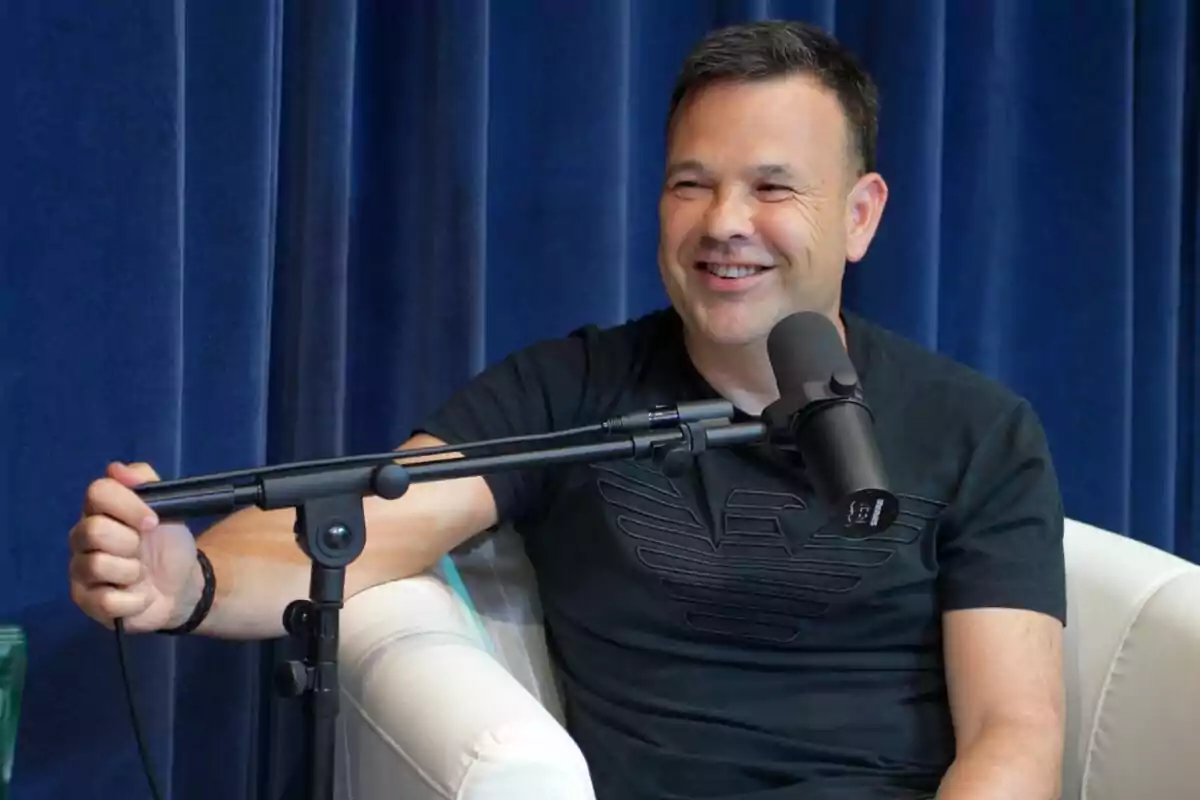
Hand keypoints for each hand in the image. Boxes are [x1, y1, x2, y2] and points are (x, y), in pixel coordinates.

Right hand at [69, 462, 198, 632]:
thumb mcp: (168, 508)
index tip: (153, 521)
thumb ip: (145, 481)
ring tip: (141, 574)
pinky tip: (141, 596)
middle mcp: (82, 537)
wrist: (182, 586)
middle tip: (142, 549)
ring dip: (133, 571)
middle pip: (94, 530)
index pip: (98, 492)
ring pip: (97, 565)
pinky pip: (106, 601)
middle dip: (130, 541)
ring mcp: (80, 570)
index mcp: (100, 510)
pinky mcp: (86, 601)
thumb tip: (116, 468)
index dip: (128, 505)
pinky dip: (136, 600)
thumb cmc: (168, 544)